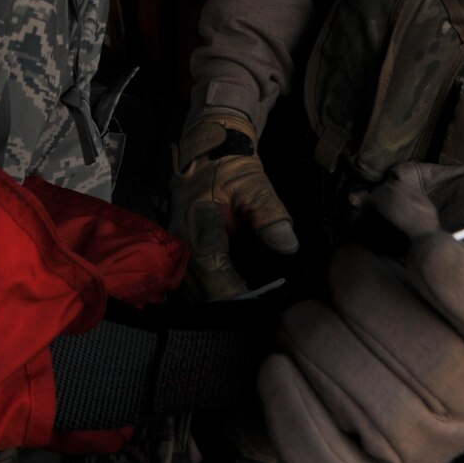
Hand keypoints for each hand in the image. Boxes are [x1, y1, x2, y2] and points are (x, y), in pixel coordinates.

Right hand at [171, 111, 297, 298]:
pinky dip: (210, 292)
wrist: (207, 152)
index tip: (252, 300)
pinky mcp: (179, 253)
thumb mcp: (255, 184)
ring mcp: (176, 247)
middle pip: (197, 285)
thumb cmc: (230, 166)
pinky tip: (232, 297)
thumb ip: (271, 215)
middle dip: (225, 302)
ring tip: (248, 307)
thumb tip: (288, 246)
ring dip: (216, 300)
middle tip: (257, 310)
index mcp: (197, 219)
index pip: (210, 262)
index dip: (229, 287)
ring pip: (191, 289)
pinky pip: (190, 282)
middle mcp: (180, 238)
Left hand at [260, 177, 463, 462]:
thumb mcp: (425, 262)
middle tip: (336, 272)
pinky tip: (278, 366)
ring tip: (303, 320)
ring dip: (307, 334)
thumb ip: (420, 220)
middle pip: (410, 340)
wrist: (372, 398)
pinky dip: (286, 401)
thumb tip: (394, 196)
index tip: (416, 243)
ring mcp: (421, 453)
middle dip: (354, 285)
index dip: (447, 263)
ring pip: (351, 384)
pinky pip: (317, 451)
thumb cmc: (401, 315)